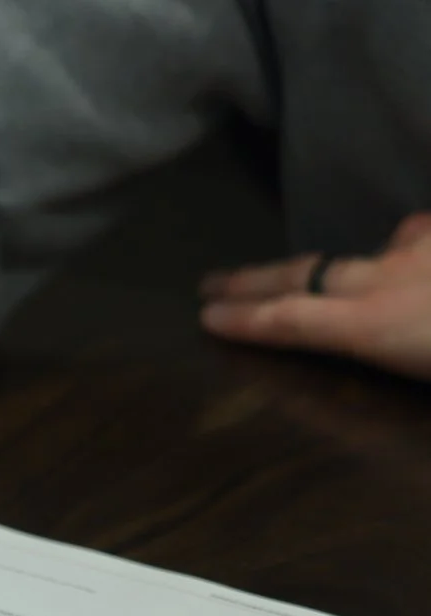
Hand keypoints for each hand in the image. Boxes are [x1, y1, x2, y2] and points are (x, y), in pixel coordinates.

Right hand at [200, 212, 430, 380]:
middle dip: (253, 280)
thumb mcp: (420, 381)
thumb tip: (365, 373)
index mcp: (374, 323)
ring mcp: (422, 247)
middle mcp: (385, 278)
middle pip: (305, 275)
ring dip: (341, 265)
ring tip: (328, 274)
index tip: (207, 316)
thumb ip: (384, 357)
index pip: (291, 319)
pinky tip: (418, 248)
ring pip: (373, 248)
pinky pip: (421, 233)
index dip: (245, 318)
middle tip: (213, 283)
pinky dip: (412, 243)